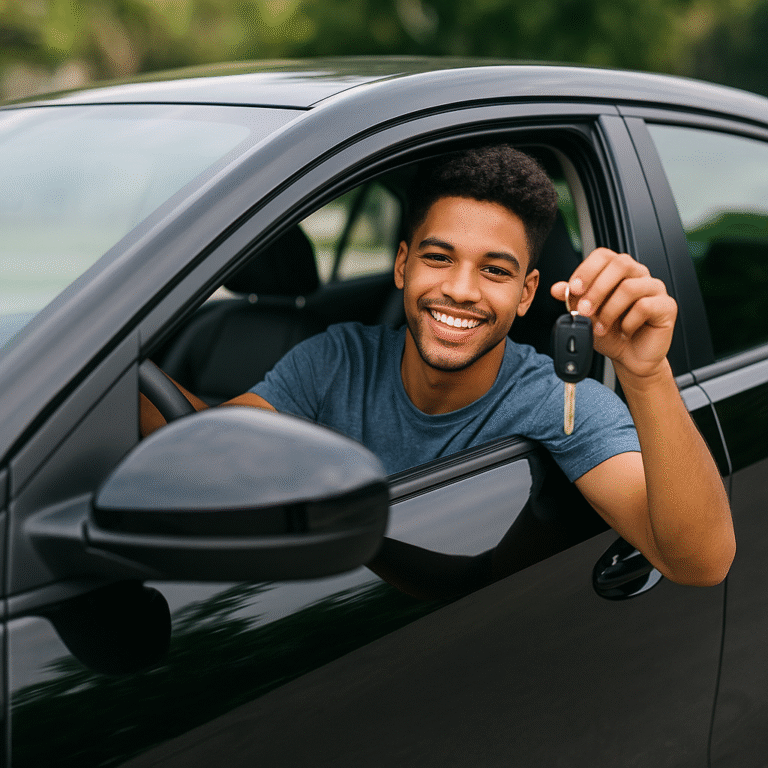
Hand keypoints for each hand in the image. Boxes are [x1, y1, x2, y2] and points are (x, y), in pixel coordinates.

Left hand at [550, 248, 677, 381]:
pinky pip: (645, 306)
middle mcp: (638, 275)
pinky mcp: (667, 306)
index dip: (587, 270)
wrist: (630, 357)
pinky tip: (625, 331)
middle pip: (620, 264)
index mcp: (618, 271)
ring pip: (630, 287)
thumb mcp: (586, 316)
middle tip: (585, 310)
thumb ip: (573, 300)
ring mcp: (654, 288)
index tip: (573, 289)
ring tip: (601, 328)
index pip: (604, 255)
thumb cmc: (611, 334)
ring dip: (609, 310)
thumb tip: (557, 288)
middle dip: (597, 289)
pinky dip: (629, 322)